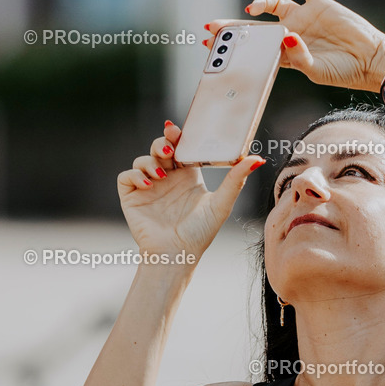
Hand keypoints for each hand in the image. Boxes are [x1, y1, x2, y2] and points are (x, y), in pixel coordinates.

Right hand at [117, 121, 264, 265]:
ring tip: (161, 174)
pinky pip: (127, 176)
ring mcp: (148, 186)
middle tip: (168, 145)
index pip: (180, 148)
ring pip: (142, 159)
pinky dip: (135, 175)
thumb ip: (236, 180)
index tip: (178, 130)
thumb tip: (257, 159)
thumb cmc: (200, 233)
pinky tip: (149, 184)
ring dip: (149, 160)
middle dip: (161, 141)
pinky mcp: (132, 197)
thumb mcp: (221, 204)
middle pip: (159, 148)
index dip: (177, 136)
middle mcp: (167, 178)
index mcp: (187, 176)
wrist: (177, 255)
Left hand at [208, 0, 384, 92]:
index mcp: (288, 54)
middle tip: (213, 27)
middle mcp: (293, 33)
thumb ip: (299, 57)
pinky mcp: (320, 4)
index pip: (256, 48)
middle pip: (257, 26)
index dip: (236, 46)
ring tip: (254, 8)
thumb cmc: (345, 72)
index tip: (214, 47)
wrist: (371, 59)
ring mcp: (305, 17)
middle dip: (234, 27)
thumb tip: (285, 37)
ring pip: (276, 4)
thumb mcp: (317, 71)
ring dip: (261, 4)